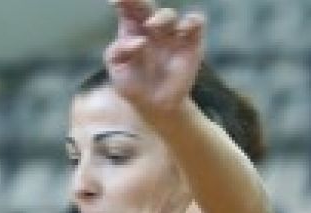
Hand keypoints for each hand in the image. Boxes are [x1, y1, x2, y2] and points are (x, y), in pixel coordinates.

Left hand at [105, 1, 206, 117]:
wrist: (154, 104)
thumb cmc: (133, 83)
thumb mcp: (117, 69)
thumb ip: (118, 52)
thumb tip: (139, 41)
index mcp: (131, 30)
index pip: (127, 11)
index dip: (123, 2)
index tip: (115, 1)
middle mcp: (152, 27)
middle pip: (146, 7)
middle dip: (137, 1)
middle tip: (128, 0)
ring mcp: (172, 33)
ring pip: (168, 15)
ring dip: (160, 18)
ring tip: (151, 26)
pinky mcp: (192, 41)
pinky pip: (196, 22)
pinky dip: (191, 21)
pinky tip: (182, 30)